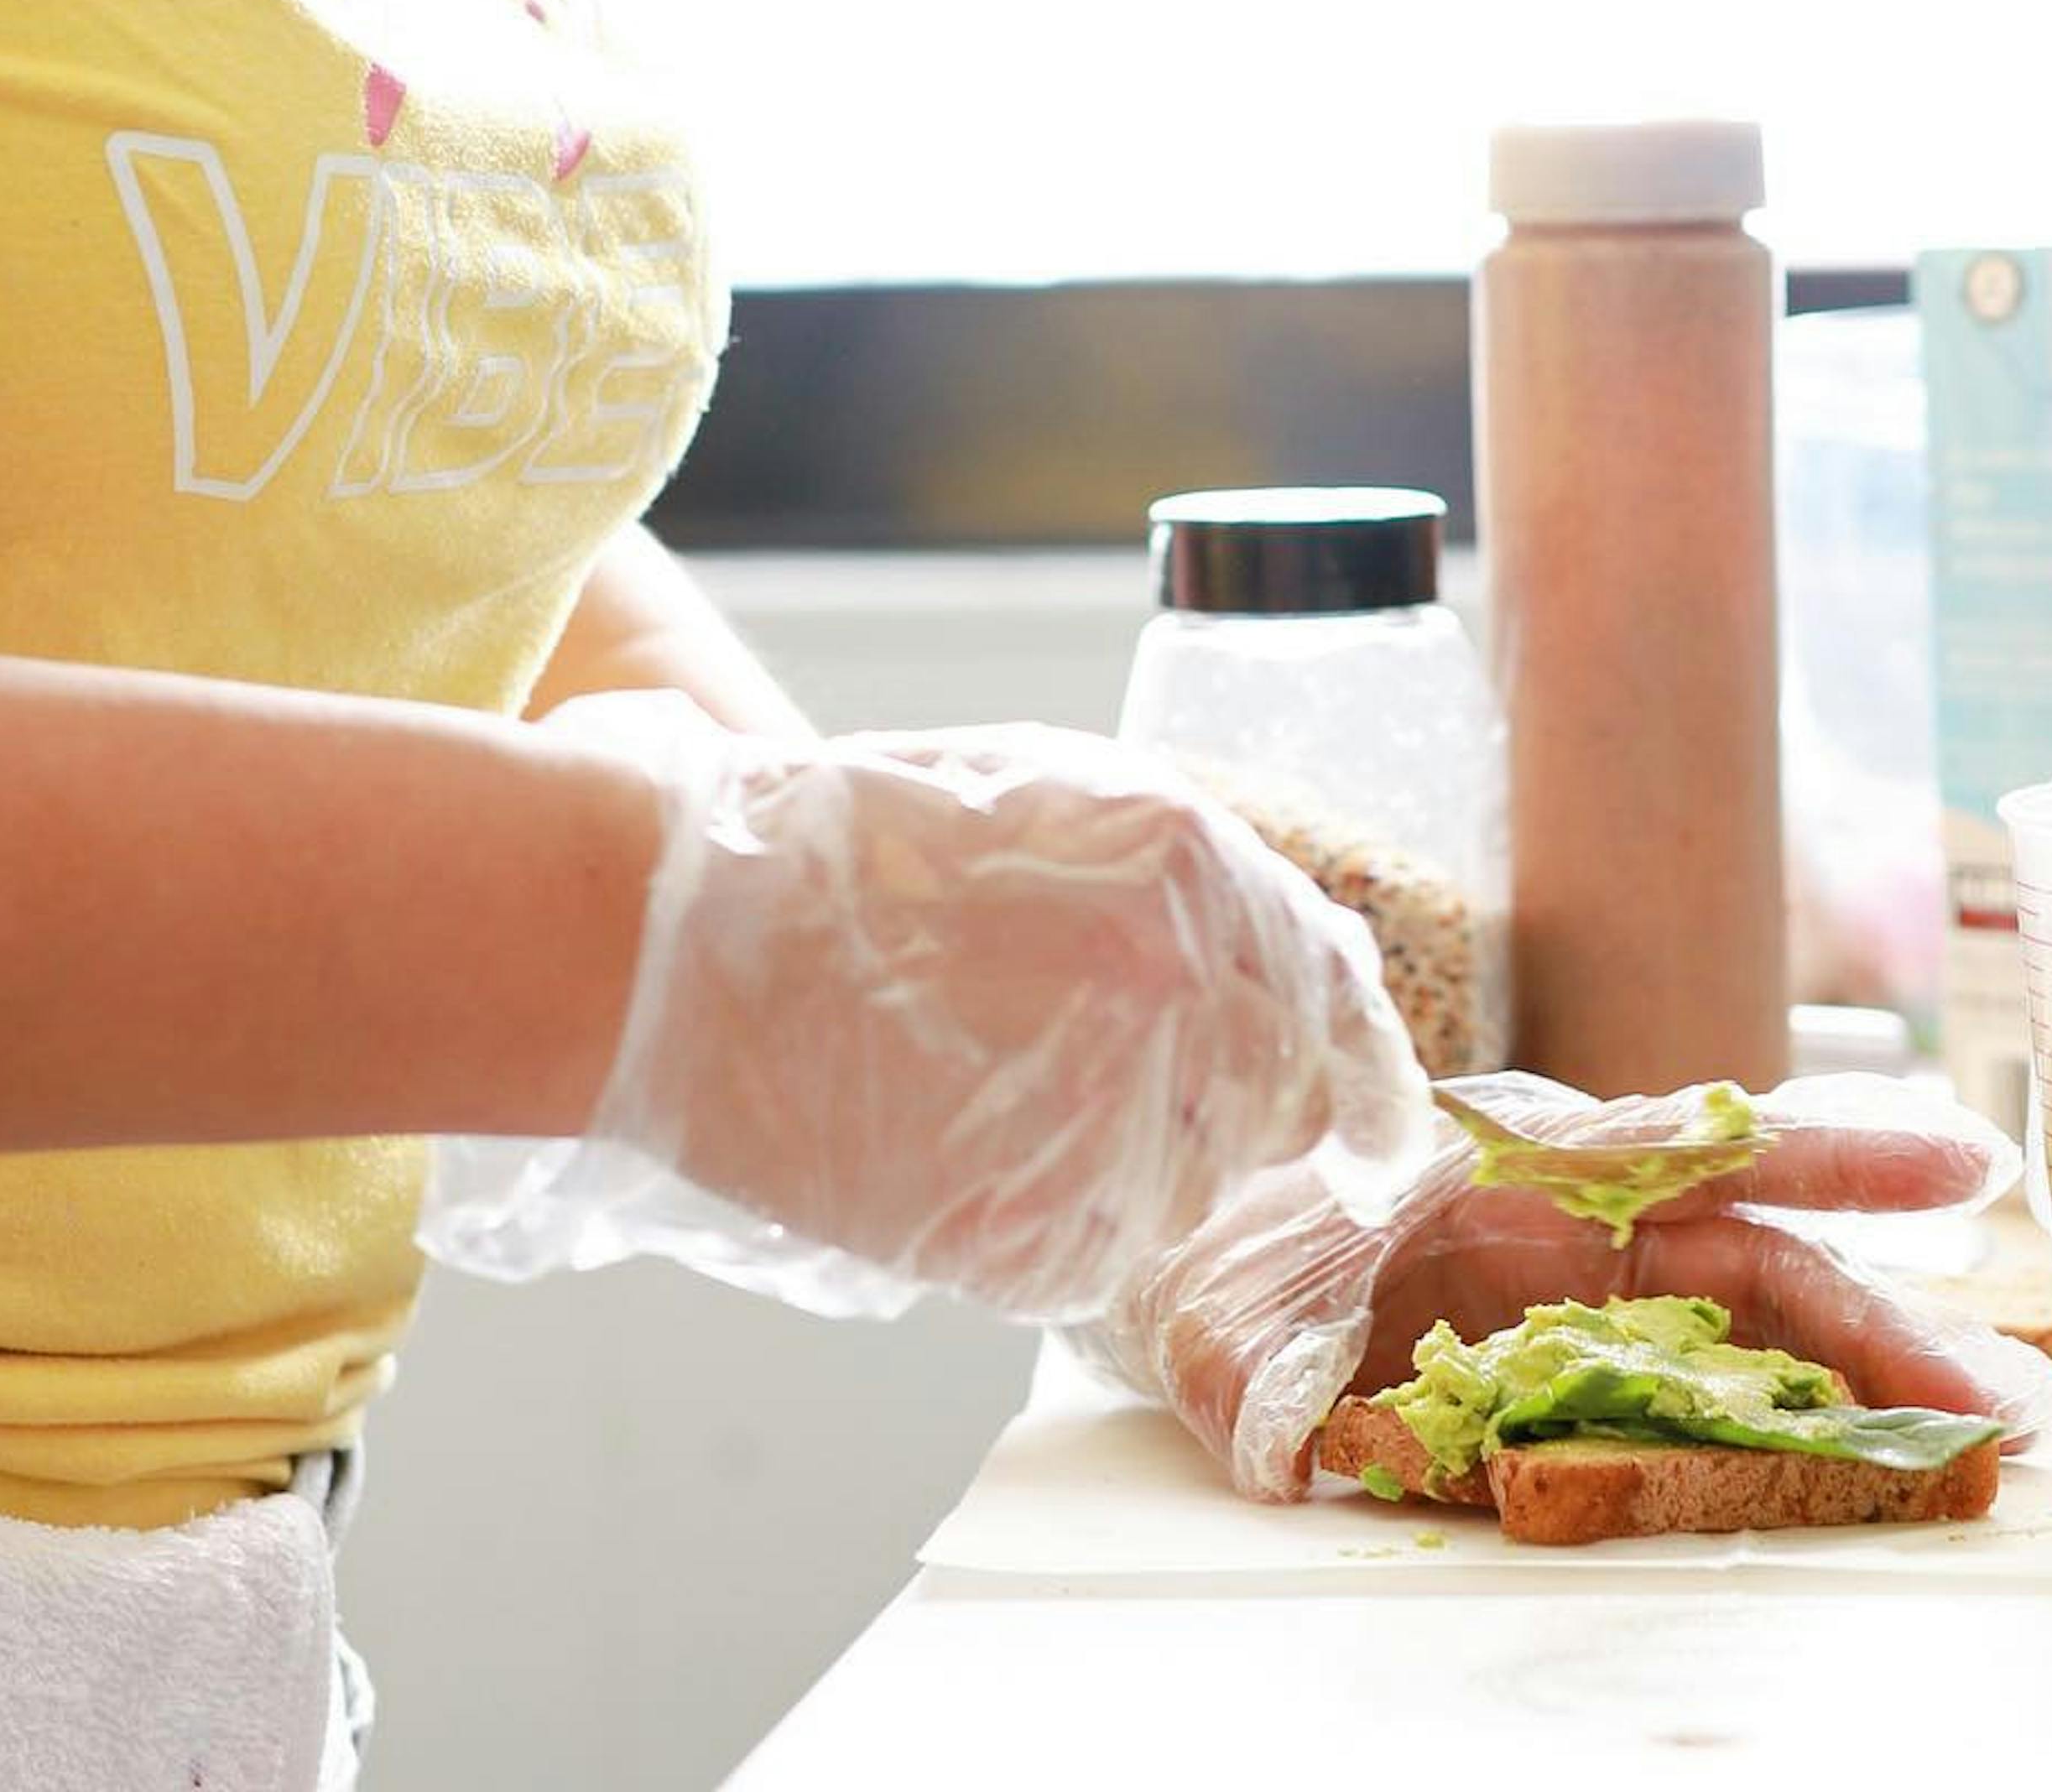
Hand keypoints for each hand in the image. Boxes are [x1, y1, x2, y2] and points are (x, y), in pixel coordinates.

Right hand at [419, 694, 1440, 1325]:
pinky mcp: (1025, 1236)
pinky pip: (1089, 1251)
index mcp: (1189, 871)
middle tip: (1108, 1077)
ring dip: (1133, 1162)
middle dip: (1228, 1105)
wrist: (675, 936)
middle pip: (1276, 1106)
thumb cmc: (851, 847)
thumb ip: (1191, 882)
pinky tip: (953, 1139)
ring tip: (997, 1089)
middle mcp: (1178, 997)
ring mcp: (1106, 1125)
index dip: (1360, 1060)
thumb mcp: (1048, 800)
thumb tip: (1302, 974)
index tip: (1376, 1114)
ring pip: (1187, 1191)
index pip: (1335, 997)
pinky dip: (1048, 1215)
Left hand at [1074, 1065, 2051, 1498]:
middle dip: (1884, 1331)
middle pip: (1757, 1264)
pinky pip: (1700, 1387)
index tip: (1960, 1170)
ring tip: (1967, 1450)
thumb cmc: (1223, 1259)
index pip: (1694, 1147)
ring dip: (1858, 1388)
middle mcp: (1574, 1216)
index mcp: (1512, 1171)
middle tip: (2002, 1408)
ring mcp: (1586, 1284)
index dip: (1831, 1154)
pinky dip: (1782, 1423)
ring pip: (1751, 1329)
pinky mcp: (1581, 1352)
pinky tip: (1857, 1467)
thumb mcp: (1235, 1322)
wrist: (1187, 1248)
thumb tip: (1304, 1448)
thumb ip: (1277, 1384)